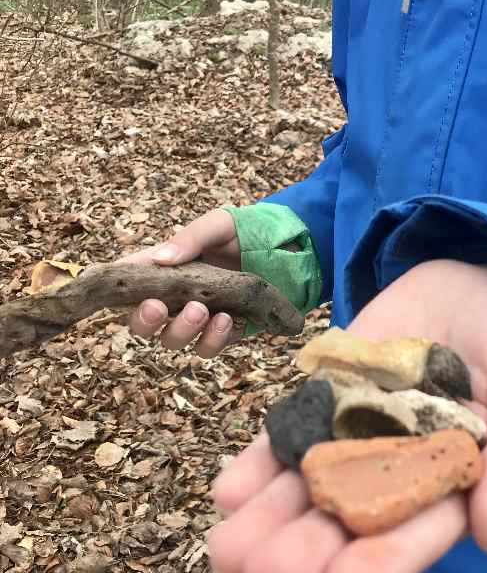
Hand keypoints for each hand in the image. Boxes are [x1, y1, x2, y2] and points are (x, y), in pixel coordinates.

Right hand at [120, 209, 239, 356]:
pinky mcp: (224, 333)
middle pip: (141, 322)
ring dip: (182, 330)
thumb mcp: (217, 225)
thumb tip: (160, 259)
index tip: (115, 289)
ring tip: (202, 311)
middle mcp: (175, 298)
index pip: (128, 280)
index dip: (113, 288)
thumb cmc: (244, 232)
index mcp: (164, 268)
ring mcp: (198, 319)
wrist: (287, 250)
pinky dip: (214, 339)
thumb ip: (191, 239)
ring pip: (172, 340)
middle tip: (158, 307)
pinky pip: (209, 347)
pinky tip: (227, 320)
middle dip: (144, 320)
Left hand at [207, 259, 486, 572]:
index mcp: (453, 483)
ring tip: (226, 550)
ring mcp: (357, 434)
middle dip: (306, 548)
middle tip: (263, 572)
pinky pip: (288, 434)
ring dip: (266, 521)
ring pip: (308, 487)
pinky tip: (230, 490)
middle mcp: (398, 471)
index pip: (418, 532)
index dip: (383, 561)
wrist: (477, 283)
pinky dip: (258, 463)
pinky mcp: (326, 399)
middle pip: (350, 520)